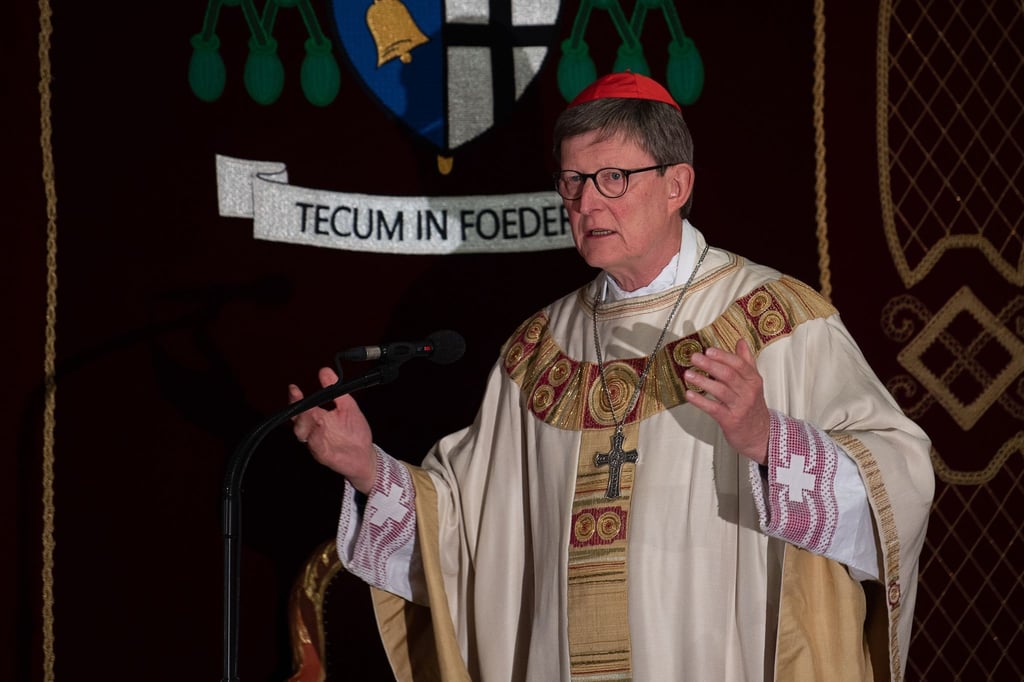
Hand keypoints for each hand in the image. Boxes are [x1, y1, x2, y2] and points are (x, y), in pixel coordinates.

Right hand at [288, 366, 377, 493]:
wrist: (365, 455)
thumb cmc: (355, 432)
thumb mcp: (348, 406)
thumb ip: (336, 390)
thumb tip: (325, 370)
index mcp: (317, 418)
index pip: (302, 407)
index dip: (295, 398)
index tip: (294, 388)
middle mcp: (314, 430)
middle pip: (298, 420)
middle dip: (297, 409)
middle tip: (300, 399)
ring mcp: (317, 443)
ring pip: (303, 433)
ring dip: (305, 422)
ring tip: (312, 413)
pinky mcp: (324, 455)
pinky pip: (316, 446)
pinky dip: (316, 437)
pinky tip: (320, 428)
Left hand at [684, 339, 769, 463]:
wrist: (761, 434)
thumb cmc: (752, 406)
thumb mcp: (753, 383)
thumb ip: (746, 362)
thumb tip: (741, 341)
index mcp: (753, 380)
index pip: (739, 364)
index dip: (723, 356)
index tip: (708, 350)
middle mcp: (748, 392)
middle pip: (728, 375)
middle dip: (710, 365)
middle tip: (694, 358)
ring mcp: (739, 407)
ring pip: (720, 391)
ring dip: (702, 381)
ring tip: (688, 374)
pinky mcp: (730, 420)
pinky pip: (713, 408)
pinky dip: (700, 401)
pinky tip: (689, 394)